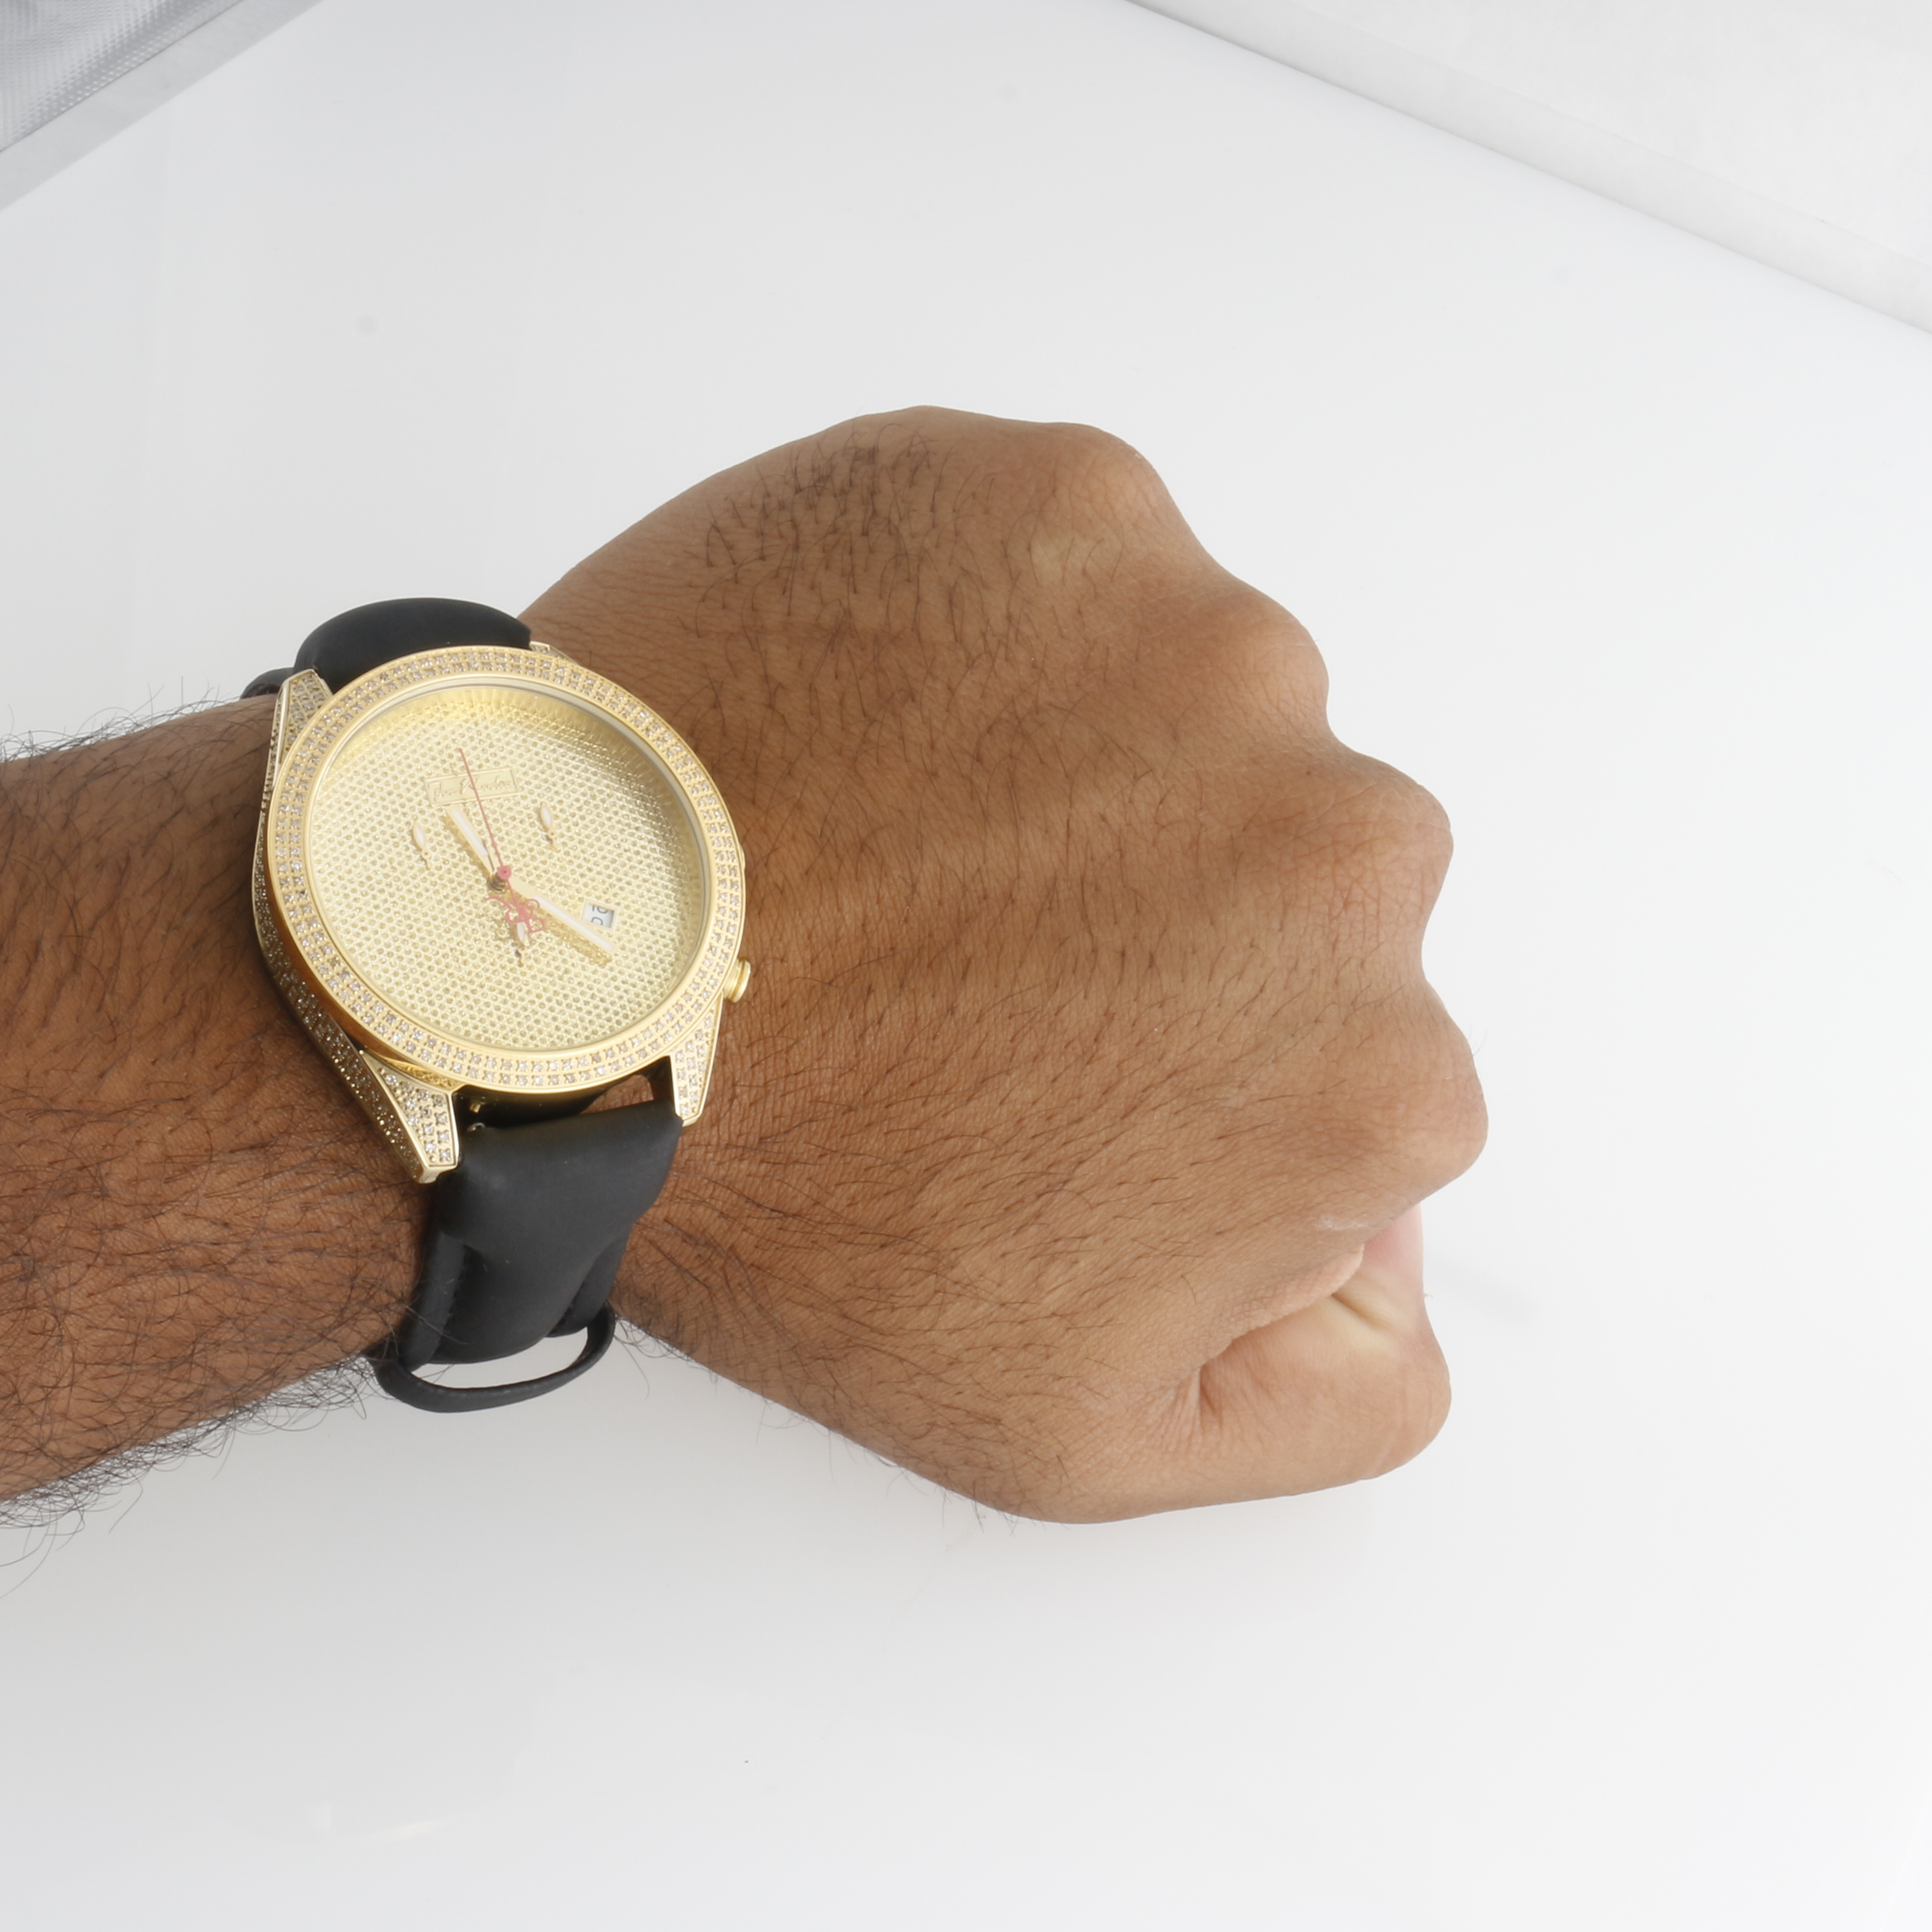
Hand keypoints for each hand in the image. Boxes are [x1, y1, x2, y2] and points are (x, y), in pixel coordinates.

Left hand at [0, 409, 1478, 1530]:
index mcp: (1376, 1071)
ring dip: (1064, 753)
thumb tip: (1386, 1273)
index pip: (1347, 1055)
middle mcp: (1347, 842)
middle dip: (1145, 910)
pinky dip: (973, 615)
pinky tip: (851, 715)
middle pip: (1282, 867)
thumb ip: (1336, 1386)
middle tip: (949, 959)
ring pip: (1182, 700)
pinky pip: (1063, 557)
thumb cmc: (780, 1196)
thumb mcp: (1085, 1431)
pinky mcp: (1061, 500)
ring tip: (884, 838)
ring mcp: (1206, 646)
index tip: (1037, 1077)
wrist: (545, 993)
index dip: (1185, 1077)